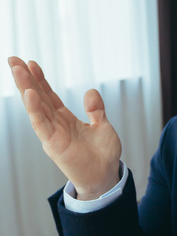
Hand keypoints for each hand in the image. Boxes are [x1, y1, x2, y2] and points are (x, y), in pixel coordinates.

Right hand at [8, 57, 121, 199]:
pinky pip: (41, 124)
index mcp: (64, 119)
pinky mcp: (53, 145)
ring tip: (17, 69)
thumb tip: (90, 91)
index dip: (39, 79)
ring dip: (25, 87)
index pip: (48, 95)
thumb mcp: (103, 126)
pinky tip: (29, 94)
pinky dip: (34, 110)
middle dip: (25, 78)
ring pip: (35, 107)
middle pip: (37, 97)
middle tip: (13, 59)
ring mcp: (52, 134)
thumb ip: (95, 109)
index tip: (30, 62)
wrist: (105, 176)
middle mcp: (55, 124)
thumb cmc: (103, 154)